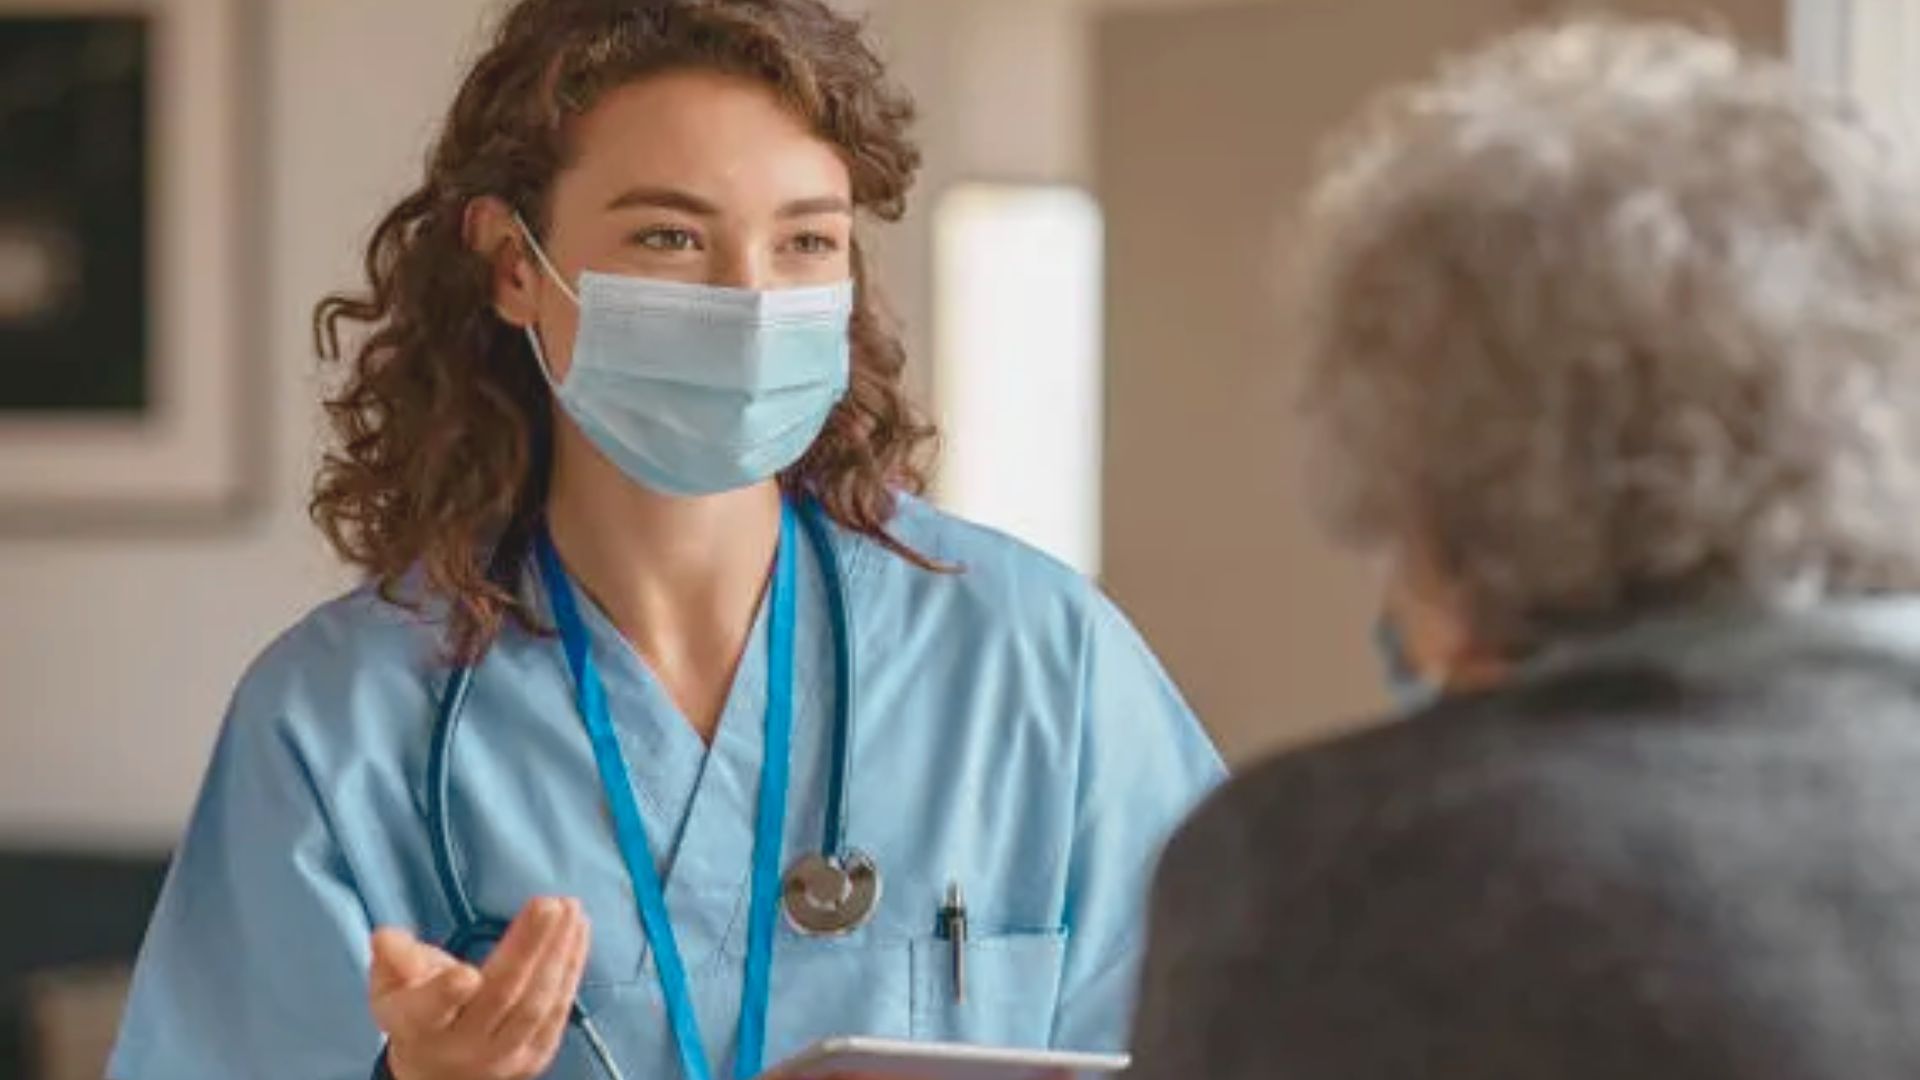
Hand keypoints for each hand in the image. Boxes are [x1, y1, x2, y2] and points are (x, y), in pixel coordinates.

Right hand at [370, 897, 590, 1079]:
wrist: (441, 1073)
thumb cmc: (416, 1014)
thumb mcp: (390, 987)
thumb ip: (394, 959)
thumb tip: (385, 937)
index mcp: (420, 1027)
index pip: (432, 1011)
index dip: (446, 995)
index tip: (465, 973)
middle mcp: (463, 1047)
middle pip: (500, 995)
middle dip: (527, 948)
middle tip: (548, 904)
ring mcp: (504, 1055)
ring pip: (536, 1003)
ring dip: (558, 953)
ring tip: (570, 908)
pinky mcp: (535, 1054)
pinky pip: (558, 1009)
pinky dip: (570, 968)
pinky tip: (577, 932)